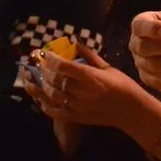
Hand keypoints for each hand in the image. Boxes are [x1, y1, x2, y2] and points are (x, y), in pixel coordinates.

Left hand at [23, 43, 146, 130]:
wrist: (131, 111)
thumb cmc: (123, 86)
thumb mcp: (108, 68)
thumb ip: (89, 55)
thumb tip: (74, 43)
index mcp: (91, 77)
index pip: (64, 66)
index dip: (50, 59)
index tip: (43, 53)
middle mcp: (82, 92)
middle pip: (55, 80)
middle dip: (42, 70)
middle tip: (35, 63)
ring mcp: (78, 107)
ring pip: (52, 95)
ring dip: (39, 86)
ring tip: (29, 78)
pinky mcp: (77, 118)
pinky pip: (56, 112)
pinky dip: (44, 105)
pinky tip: (38, 98)